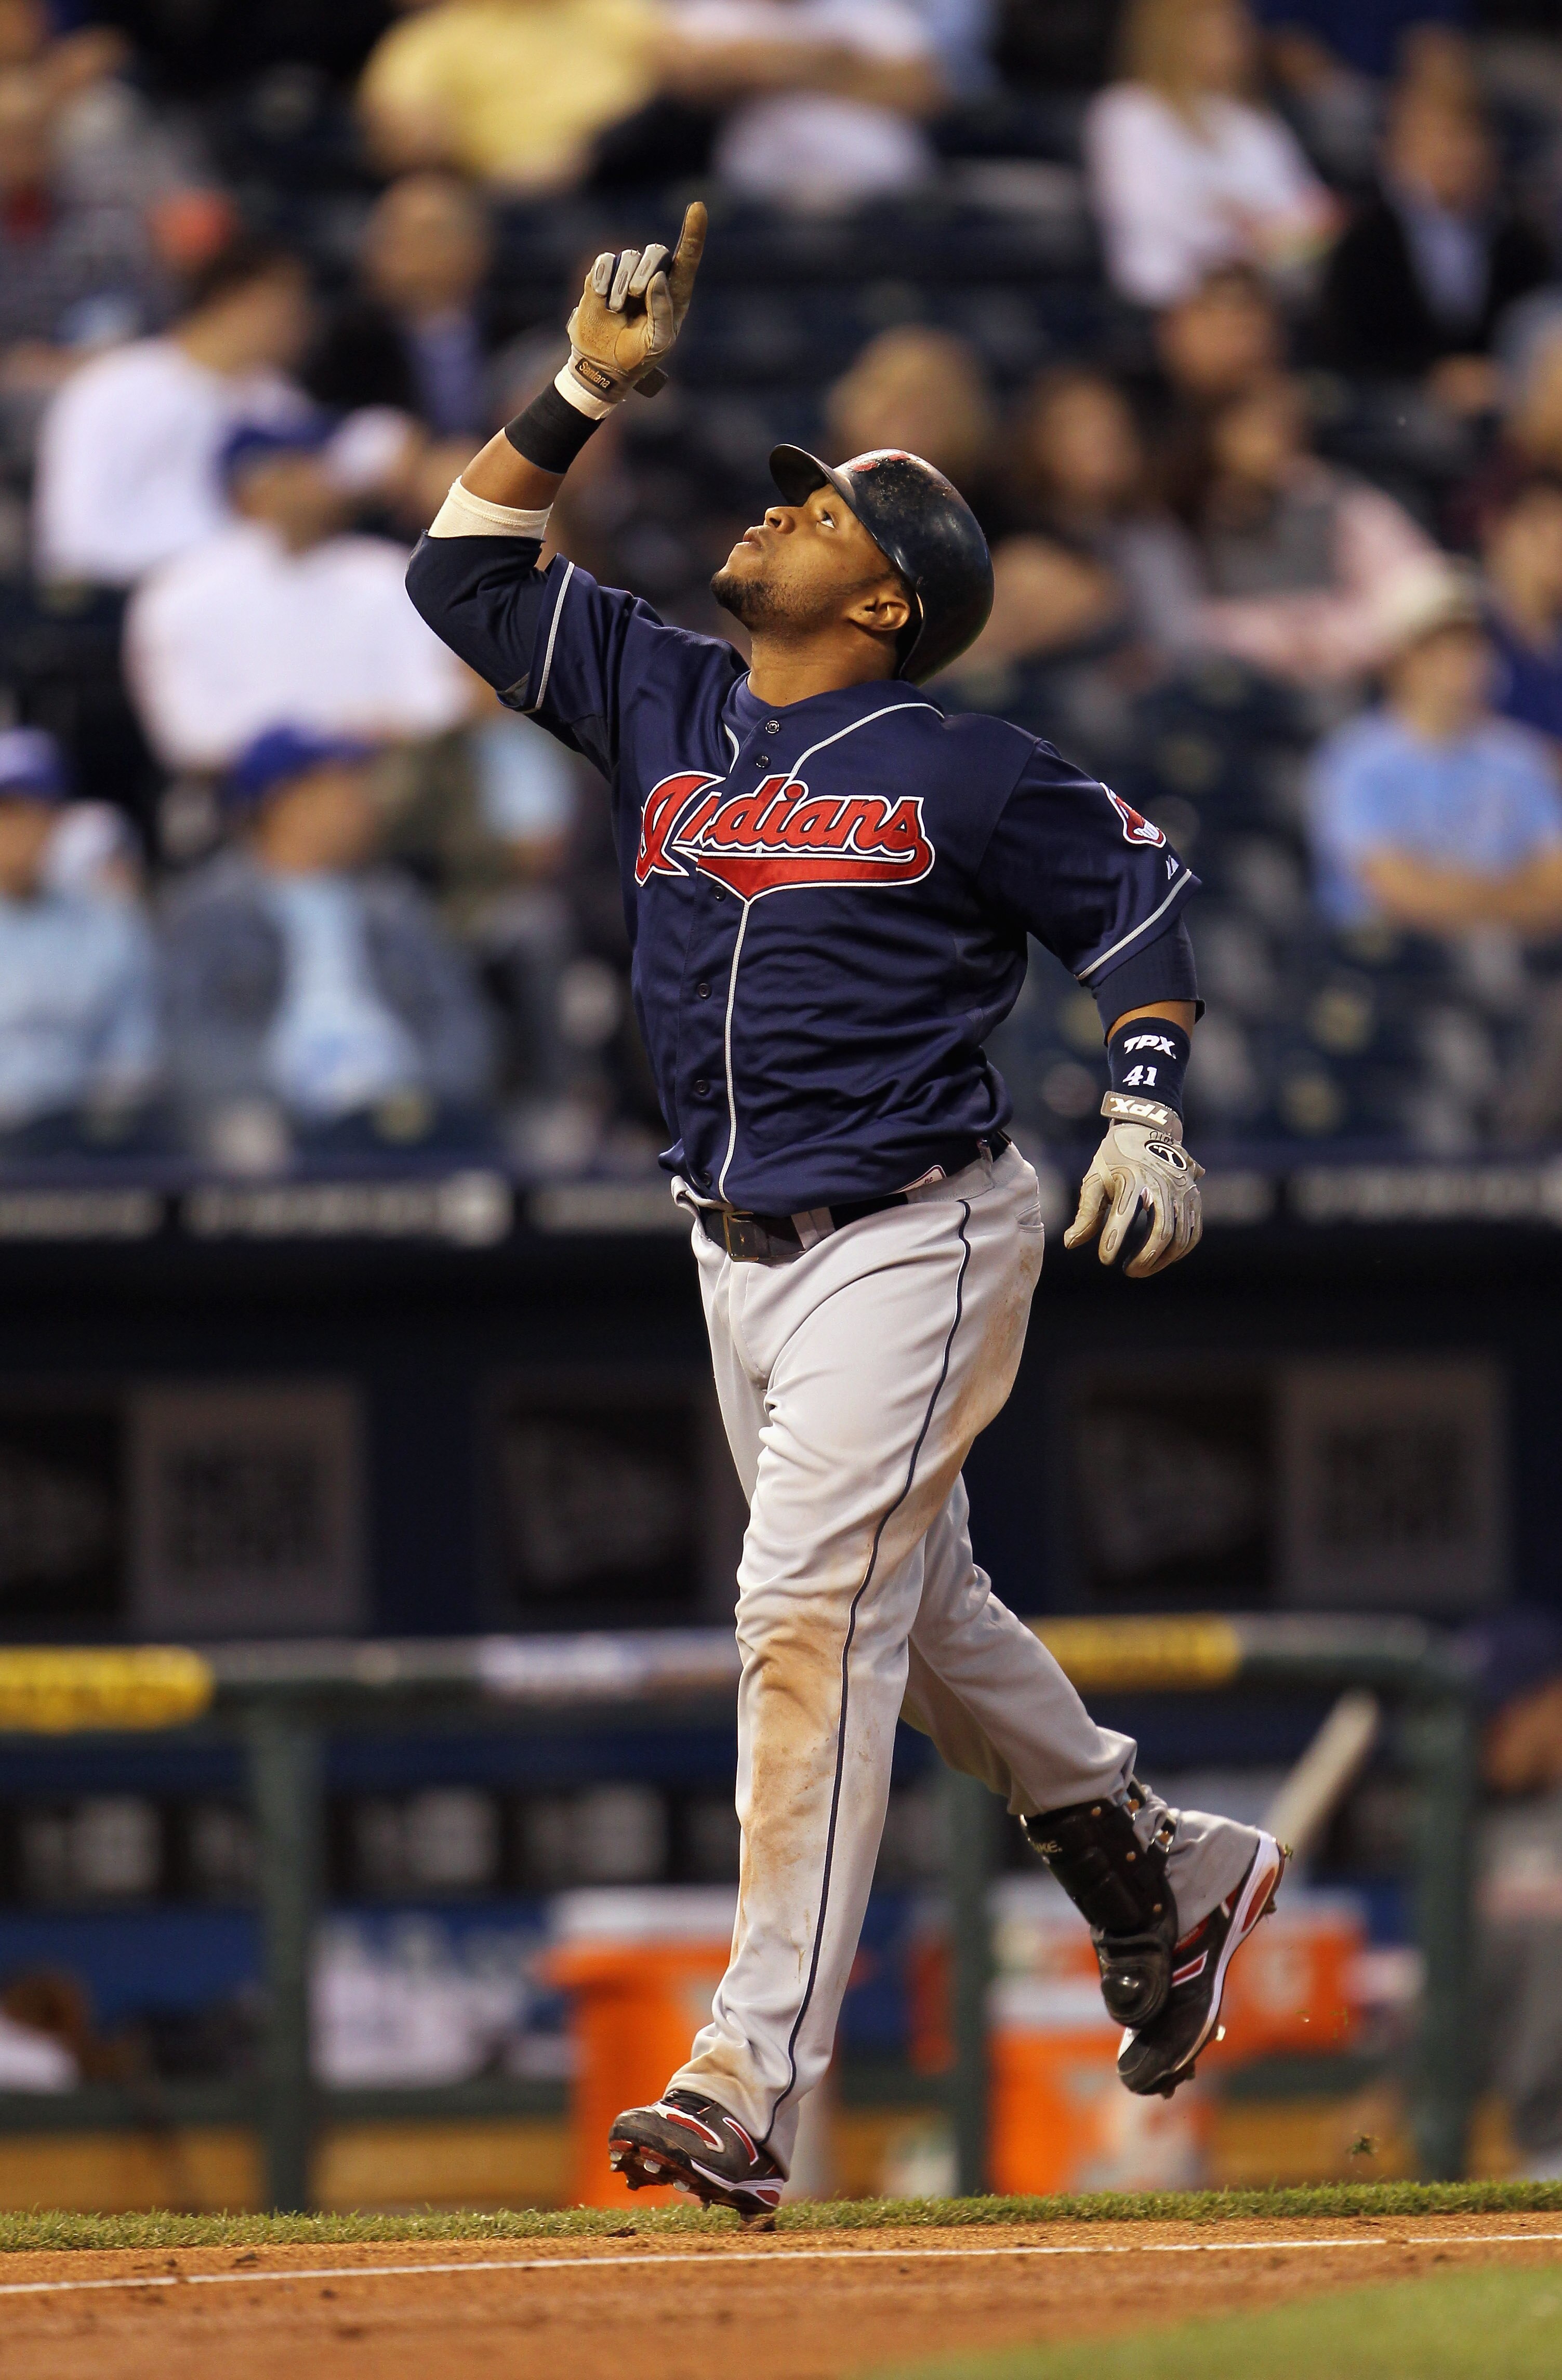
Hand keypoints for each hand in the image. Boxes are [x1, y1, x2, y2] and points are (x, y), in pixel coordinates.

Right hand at [564, 200, 706, 405]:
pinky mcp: (604, 274)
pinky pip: (605, 262)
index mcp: (675, 294)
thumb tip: (657, 278)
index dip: (694, 233)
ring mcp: (628, 273)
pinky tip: (602, 299)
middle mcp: (654, 278)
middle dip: (644, 271)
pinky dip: (603, 280)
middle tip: (635, 295)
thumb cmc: (637, 356)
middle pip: (657, 251)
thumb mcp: (657, 343)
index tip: (697, 207)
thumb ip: (663, 312)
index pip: (688, 259)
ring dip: (620, 287)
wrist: (603, 365)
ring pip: (628, 256)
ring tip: (616, 311)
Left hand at [1063, 1117, 1203, 1278]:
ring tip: (1142, 1269)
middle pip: (1161, 1232)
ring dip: (1162, 1260)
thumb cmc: (1114, 1160)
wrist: (1146, 1130)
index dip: (1114, 1240)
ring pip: (1181, 1237)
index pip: (1125, 1214)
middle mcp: (1163, 1185)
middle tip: (1128, 1271)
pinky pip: (1193, 1232)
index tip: (1105, 1260)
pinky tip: (1162, 1259)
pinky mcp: (1194, 1197)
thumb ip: (1085, 1214)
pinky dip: (1179, 1251)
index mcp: (1134, 1178)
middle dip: (1145, 1258)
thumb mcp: (1094, 1180)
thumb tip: (1070, 1244)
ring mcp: (1183, 1192)